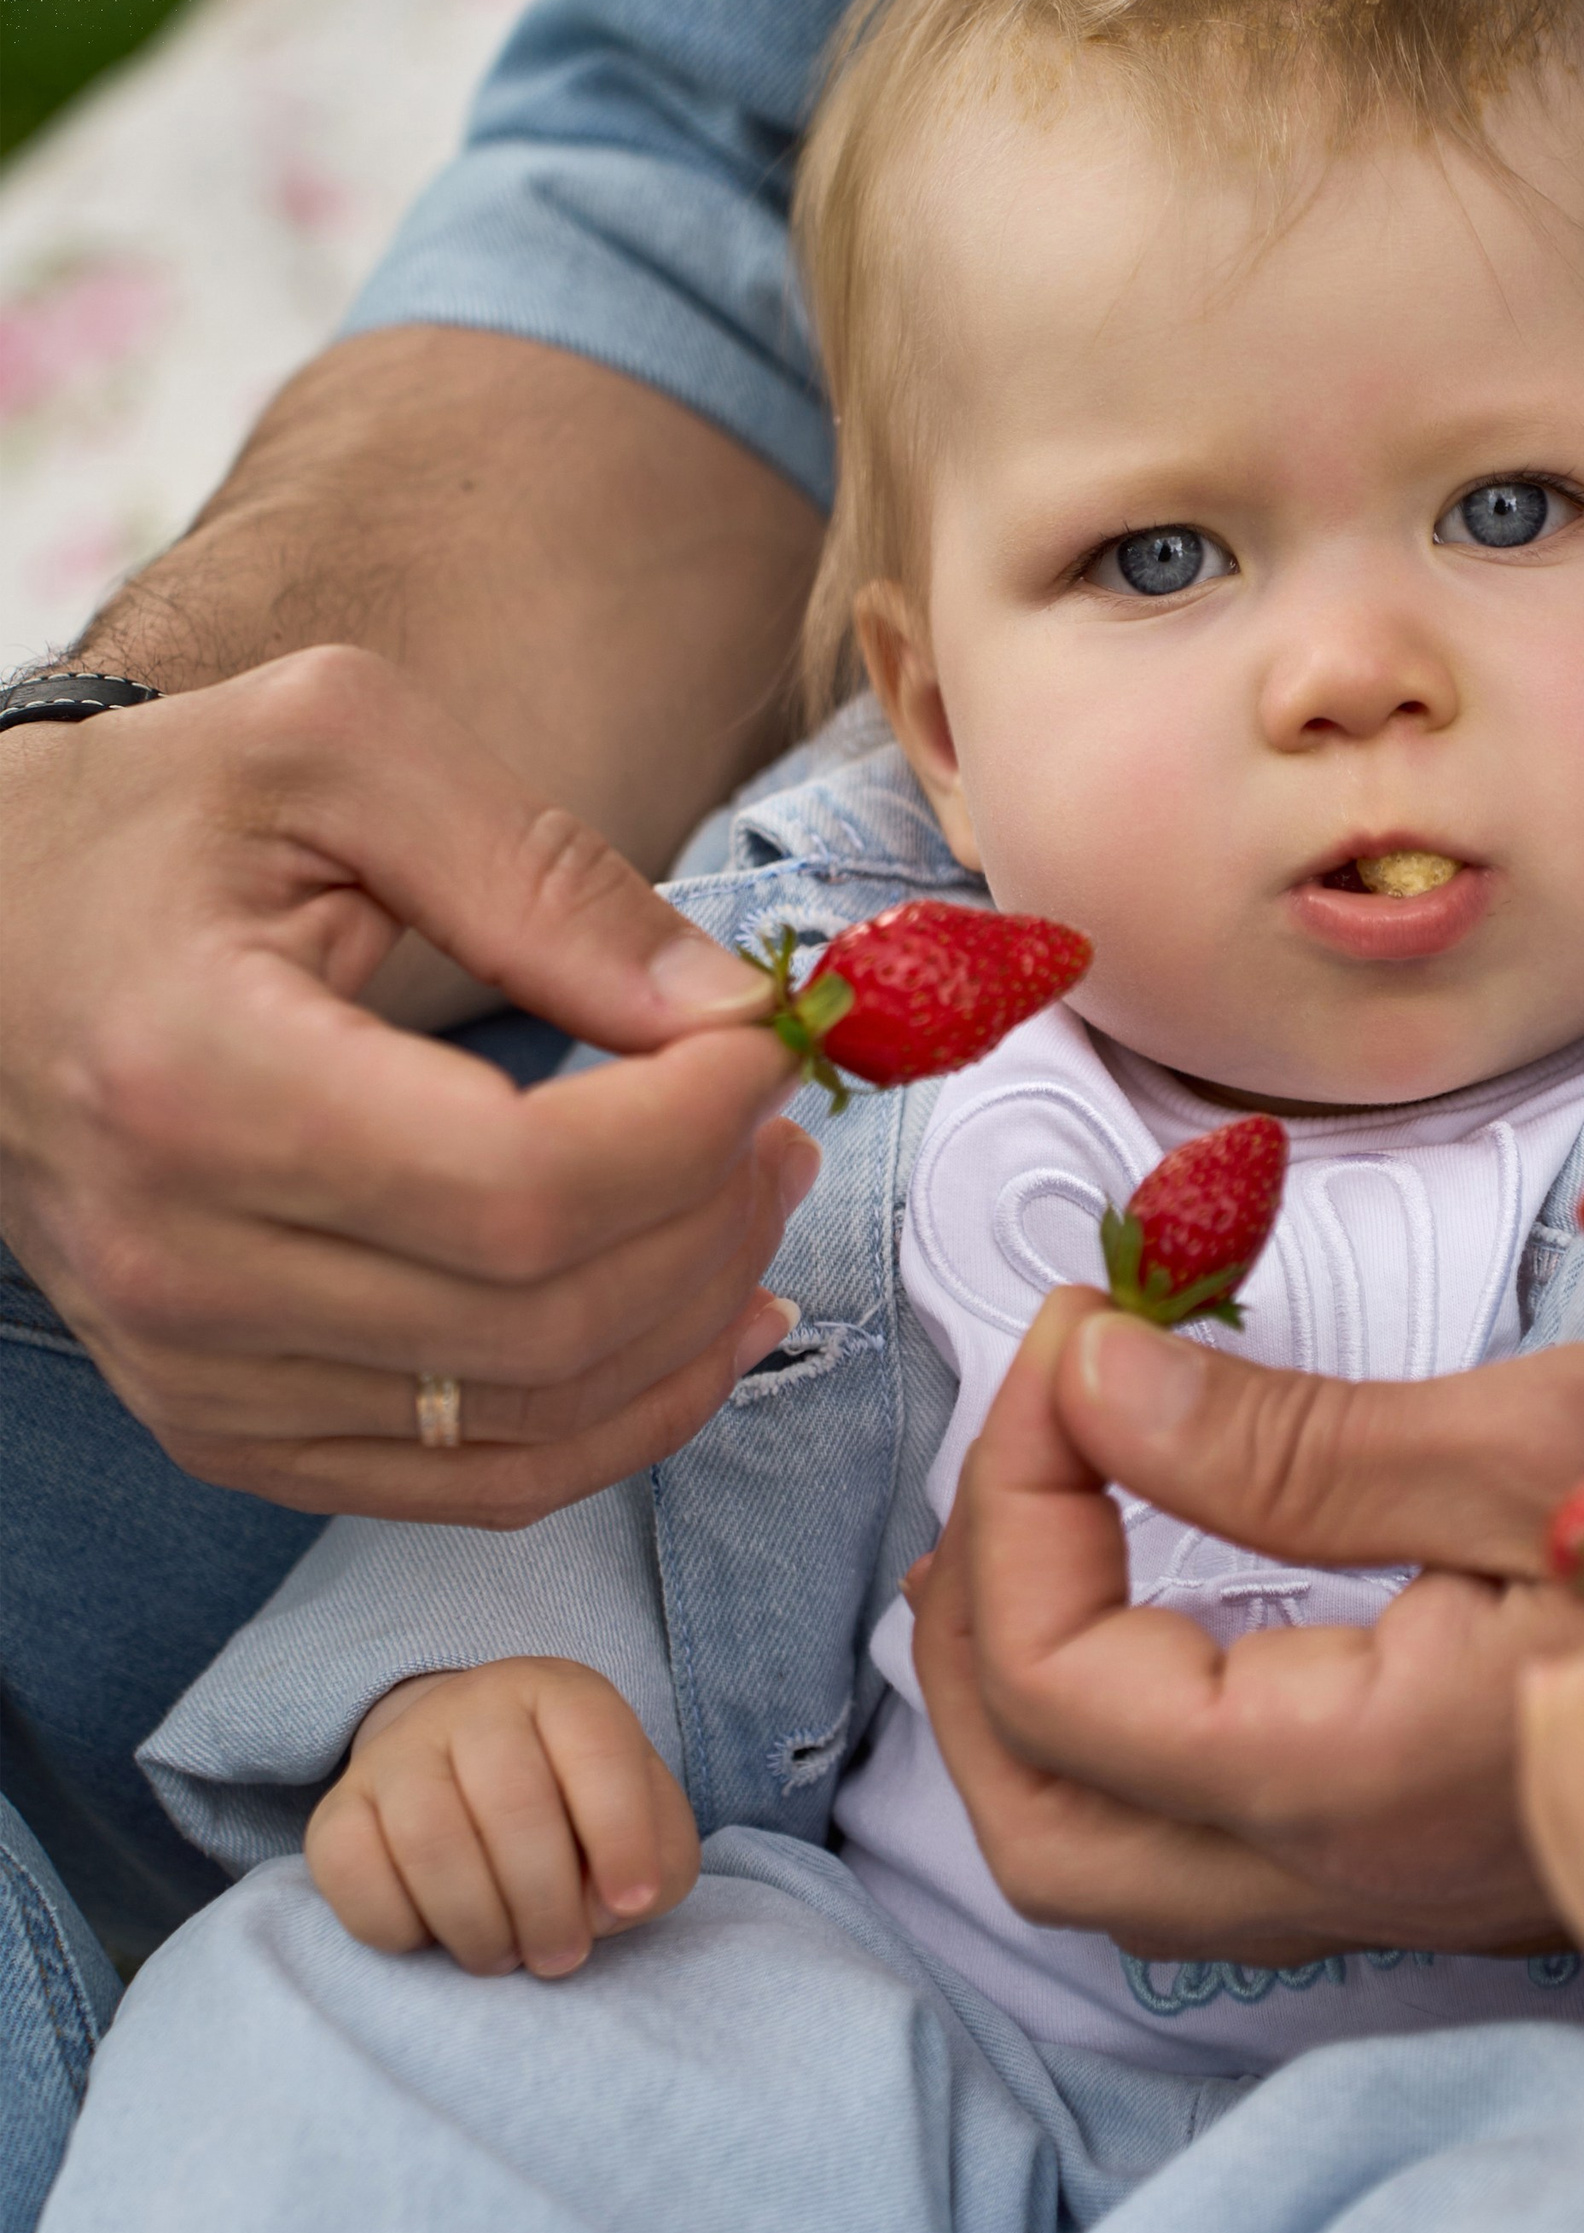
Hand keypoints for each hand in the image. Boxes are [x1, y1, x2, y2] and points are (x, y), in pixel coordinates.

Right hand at [0, 647, 813, 1521]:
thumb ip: (546, 875)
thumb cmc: (153, 819)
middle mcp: (180, 1263)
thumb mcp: (339, 749)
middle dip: (714, 1220)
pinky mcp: (220, 1424)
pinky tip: (700, 1329)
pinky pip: (463, 1484)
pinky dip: (615, 1424)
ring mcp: (191, 1370)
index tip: (764, 1047)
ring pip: (524, 1424)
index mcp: (199, 1081)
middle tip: (782, 1117)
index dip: (689, 1134)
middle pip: (541, 1318)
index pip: (520, 1190)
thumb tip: (729, 1010)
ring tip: (759, 1199)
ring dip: (692, 1325)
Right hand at [304, 1656, 700, 1975]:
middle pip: (514, 1807)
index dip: (623, 1837)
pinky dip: (402, 1931)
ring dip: (480, 1928)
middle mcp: (475, 1705)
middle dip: (547, 1905)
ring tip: (504, 1955)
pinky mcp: (336, 1811)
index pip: (600, 1752)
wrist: (460, 1772)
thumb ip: (659, 1860)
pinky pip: (357, 1880)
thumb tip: (609, 1906)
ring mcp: (398, 1752)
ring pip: (434, 1846)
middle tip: (560, 1956)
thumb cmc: (572, 1808)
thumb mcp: (642, 1817)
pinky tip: (434, 1935)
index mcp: (563, 1693)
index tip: (633, 1903)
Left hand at [907, 1286, 1583, 1962]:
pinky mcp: (1431, 1858)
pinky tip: (1162, 1603)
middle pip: (1039, 1831)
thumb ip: (1282, 1440)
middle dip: (974, 1636)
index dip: (1020, 1488)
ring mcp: (1394, 1888)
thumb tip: (1082, 1378)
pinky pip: (1204, 1852)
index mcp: (1366, 1772)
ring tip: (1043, 1522)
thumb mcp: (1533, 1437)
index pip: (1067, 1682)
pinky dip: (1124, 1735)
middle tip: (1014, 1449)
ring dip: (1031, 1703)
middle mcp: (1357, 1872)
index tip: (1072, 1334)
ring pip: (1109, 1867)